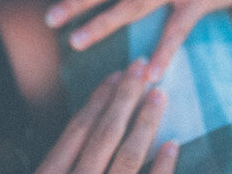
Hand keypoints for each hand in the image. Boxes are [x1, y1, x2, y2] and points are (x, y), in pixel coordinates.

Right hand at [36, 60, 178, 173]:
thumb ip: (59, 163)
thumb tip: (84, 129)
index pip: (77, 129)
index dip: (98, 99)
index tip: (117, 74)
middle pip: (104, 134)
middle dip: (125, 98)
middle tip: (141, 68)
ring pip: (128, 156)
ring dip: (145, 123)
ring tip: (160, 96)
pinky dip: (162, 165)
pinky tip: (172, 144)